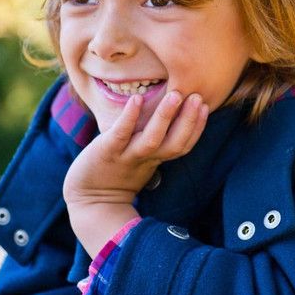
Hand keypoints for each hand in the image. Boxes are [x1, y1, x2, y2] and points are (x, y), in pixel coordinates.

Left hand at [63, 90, 208, 207]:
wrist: (88, 198)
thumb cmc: (115, 171)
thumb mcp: (139, 158)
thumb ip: (153, 140)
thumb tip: (167, 112)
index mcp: (155, 159)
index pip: (182, 145)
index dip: (197, 128)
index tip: (206, 106)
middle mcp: (145, 158)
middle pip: (174, 144)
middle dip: (189, 122)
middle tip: (198, 97)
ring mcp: (126, 156)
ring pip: (151, 139)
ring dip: (165, 117)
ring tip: (176, 95)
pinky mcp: (106, 152)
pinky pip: (120, 134)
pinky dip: (129, 117)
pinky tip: (136, 99)